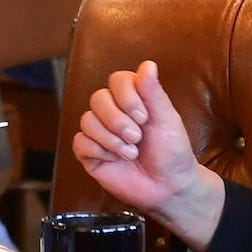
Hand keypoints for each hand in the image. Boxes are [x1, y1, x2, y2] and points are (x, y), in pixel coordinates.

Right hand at [71, 60, 225, 249]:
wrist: (169, 188)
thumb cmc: (171, 151)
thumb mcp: (167, 119)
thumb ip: (153, 92)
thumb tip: (148, 63)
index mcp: (132, 99)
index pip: (116, 80)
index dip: (127, 96)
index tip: (145, 117)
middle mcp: (112, 112)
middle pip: (98, 98)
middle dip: (118, 120)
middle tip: (137, 137)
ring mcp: (99, 133)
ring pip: (87, 120)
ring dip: (111, 139)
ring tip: (131, 153)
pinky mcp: (90, 154)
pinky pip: (80, 142)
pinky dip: (99, 151)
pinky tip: (115, 161)